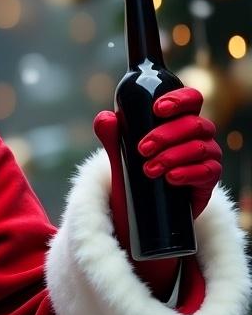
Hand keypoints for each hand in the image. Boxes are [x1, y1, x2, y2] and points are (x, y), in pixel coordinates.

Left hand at [92, 87, 219, 298]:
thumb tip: (105, 117)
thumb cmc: (133, 178)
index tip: (157, 109)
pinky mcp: (207, 182)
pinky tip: (171, 178)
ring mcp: (206, 159)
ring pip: (200, 147)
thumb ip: (113, 137)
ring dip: (173, 156)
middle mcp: (198, 137)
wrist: (139, 214)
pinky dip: (187, 173)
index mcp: (180, 123)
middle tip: (141, 149)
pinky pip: (207, 172)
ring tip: (149, 169)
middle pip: (195, 124)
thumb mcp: (120, 157)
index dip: (180, 100)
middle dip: (166, 134)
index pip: (192, 100)